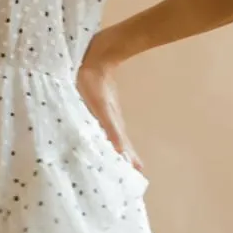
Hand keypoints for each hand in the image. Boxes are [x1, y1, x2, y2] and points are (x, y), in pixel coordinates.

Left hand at [75, 32, 145, 172]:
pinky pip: (101, 123)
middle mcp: (111, 120)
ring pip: (112, 132)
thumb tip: (122, 153)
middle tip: (127, 172)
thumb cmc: (96, 83)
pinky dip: (103, 133)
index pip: (125, 148)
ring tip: (116, 159)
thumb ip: (111, 130)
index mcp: (113, 124)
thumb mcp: (102, 109)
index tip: (137, 176)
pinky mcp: (97, 102)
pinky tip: (98, 134)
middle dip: (124, 157)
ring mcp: (105, 110)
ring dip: (115, 146)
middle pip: (120, 142)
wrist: (95, 56)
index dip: (130, 162)